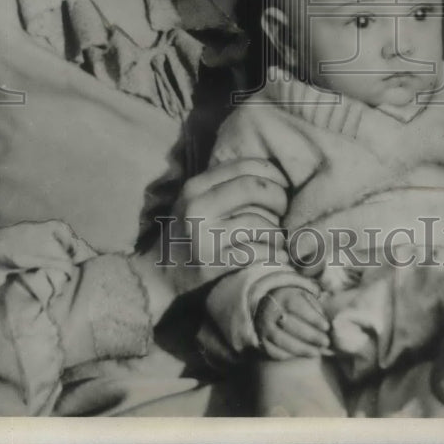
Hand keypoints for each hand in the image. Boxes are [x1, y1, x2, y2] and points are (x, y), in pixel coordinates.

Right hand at [161, 158, 289, 294]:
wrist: (157, 277)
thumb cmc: (186, 235)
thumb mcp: (195, 202)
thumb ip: (223, 185)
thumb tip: (272, 175)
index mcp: (195, 187)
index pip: (243, 166)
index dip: (272, 173)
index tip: (284, 185)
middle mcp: (197, 208)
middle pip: (254, 189)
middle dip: (279, 198)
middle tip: (285, 212)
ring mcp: (203, 237)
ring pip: (259, 223)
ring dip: (278, 233)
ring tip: (279, 239)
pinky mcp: (212, 265)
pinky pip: (255, 253)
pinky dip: (271, 254)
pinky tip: (274, 256)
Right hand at [255, 286, 329, 359]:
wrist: (270, 308)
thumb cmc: (296, 304)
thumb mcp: (305, 298)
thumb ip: (316, 308)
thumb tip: (330, 326)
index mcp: (282, 296)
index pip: (296, 306)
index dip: (312, 317)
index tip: (327, 327)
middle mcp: (270, 310)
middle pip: (289, 324)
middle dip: (310, 335)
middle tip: (325, 342)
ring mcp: (263, 326)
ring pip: (281, 340)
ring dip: (301, 348)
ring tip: (317, 353)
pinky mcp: (261, 341)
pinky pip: (273, 351)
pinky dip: (288, 355)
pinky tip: (302, 355)